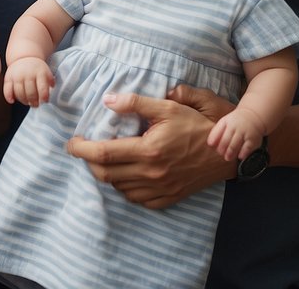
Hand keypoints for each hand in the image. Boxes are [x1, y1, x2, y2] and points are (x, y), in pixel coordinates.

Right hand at [3, 57, 52, 105]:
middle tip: (36, 104)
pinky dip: (8, 97)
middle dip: (34, 102)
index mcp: (39, 73)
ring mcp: (17, 76)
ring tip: (28, 102)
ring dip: (24, 101)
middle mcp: (28, 74)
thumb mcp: (47, 72)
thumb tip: (50, 94)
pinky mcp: (8, 78)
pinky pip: (7, 89)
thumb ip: (51, 82)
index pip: (42, 88)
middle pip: (30, 93)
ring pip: (19, 93)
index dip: (44, 97)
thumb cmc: (37, 69)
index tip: (44, 101)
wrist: (24, 58)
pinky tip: (12, 100)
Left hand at [65, 89, 234, 208]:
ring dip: (106, 174)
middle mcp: (152, 174)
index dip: (81, 149)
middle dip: (88, 162)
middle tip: (84, 149)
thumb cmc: (199, 124)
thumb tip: (107, 100)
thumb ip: (136, 103)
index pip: (103, 154)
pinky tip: (125, 173)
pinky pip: (135, 198)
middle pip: (105, 174)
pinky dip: (124, 187)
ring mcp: (160, 190)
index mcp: (149, 150)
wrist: (227, 153)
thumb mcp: (170, 106)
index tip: (71, 143)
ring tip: (105, 158)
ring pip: (119, 187)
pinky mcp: (167, 199)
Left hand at [207, 106, 265, 160]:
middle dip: (222, 148)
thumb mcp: (225, 122)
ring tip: (227, 157)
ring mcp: (245, 133)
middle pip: (226, 139)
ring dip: (230, 153)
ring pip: (235, 144)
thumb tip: (210, 144)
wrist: (253, 115)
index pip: (218, 131)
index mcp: (226, 122)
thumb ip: (217, 132)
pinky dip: (243, 153)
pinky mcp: (253, 139)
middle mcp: (235, 127)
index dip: (213, 139)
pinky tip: (239, 156)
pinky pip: (247, 148)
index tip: (211, 145)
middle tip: (220, 153)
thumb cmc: (236, 121)